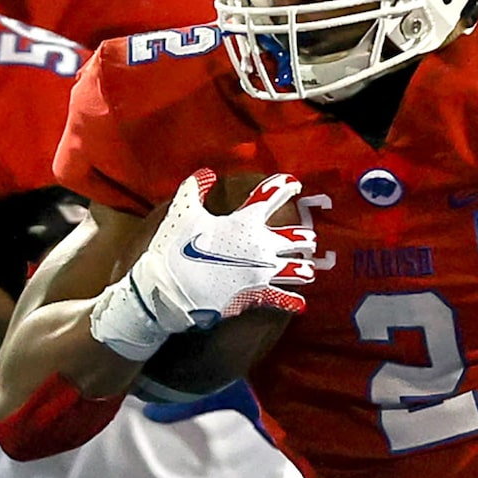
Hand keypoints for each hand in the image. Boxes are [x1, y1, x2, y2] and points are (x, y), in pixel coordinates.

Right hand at [88, 169, 318, 360]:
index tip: (294, 183)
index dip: (285, 186)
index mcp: (246, 221)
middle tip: (308, 239)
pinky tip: (300, 303)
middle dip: (304, 238)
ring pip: (297, 270)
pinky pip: (282, 300)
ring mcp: (262, 273)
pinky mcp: (256, 296)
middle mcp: (261, 246)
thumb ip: (195, 188)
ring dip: (303, 268)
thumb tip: (206, 174)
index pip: (272, 196)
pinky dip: (292, 302)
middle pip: (296, 239)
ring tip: (308, 269)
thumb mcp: (182, 211)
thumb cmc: (175, 248)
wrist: (169, 289)